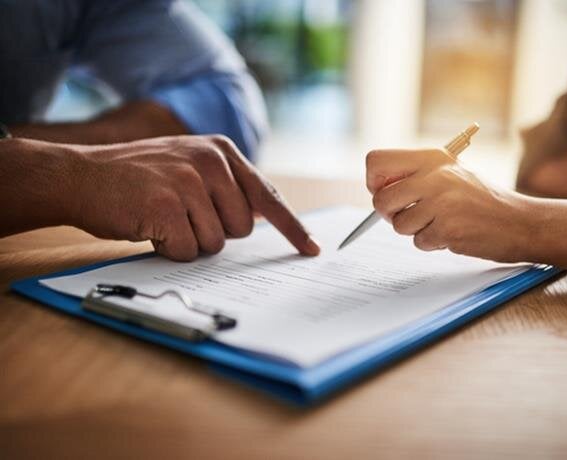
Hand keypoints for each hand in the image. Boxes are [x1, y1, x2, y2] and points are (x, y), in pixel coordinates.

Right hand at [66, 135, 319, 260]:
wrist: (80, 176)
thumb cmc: (137, 179)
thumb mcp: (188, 166)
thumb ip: (226, 186)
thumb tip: (262, 216)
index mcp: (222, 151)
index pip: (267, 195)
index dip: (292, 227)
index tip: (311, 249)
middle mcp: (211, 161)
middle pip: (242, 228)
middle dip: (214, 233)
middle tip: (181, 216)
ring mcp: (189, 181)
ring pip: (216, 243)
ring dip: (189, 242)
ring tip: (163, 218)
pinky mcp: (168, 205)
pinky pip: (189, 251)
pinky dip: (170, 249)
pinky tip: (150, 227)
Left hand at [366, 148, 533, 262]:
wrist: (521, 222)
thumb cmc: (483, 201)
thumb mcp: (451, 175)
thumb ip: (417, 177)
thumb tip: (377, 190)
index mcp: (432, 157)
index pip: (376, 161)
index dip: (375, 182)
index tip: (387, 192)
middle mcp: (435, 175)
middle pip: (381, 199)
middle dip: (389, 214)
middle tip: (410, 216)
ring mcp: (441, 202)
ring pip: (399, 225)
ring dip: (416, 231)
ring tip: (441, 223)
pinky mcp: (448, 228)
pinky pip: (420, 242)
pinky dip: (434, 243)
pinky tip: (454, 233)